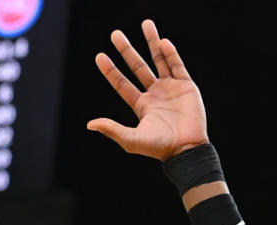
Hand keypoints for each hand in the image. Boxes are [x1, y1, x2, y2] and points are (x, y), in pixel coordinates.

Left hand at [87, 20, 207, 159]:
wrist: (186, 149)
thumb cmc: (159, 148)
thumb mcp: (132, 140)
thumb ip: (112, 130)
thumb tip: (90, 124)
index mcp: (141, 106)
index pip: (122, 84)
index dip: (111, 71)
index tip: (100, 56)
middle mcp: (154, 94)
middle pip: (137, 67)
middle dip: (126, 51)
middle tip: (115, 34)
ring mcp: (170, 88)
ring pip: (159, 60)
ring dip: (152, 42)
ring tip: (145, 23)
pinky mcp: (186, 86)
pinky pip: (176, 65)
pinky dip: (170, 54)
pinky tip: (163, 42)